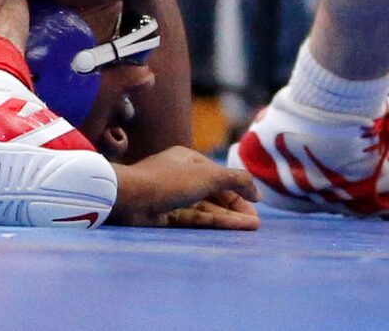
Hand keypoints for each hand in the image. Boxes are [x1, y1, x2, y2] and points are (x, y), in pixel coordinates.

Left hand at [109, 146, 257, 228]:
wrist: (131, 198)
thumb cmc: (170, 180)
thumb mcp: (208, 175)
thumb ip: (234, 179)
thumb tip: (256, 190)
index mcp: (189, 160)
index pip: (219, 174)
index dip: (239, 187)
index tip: (256, 202)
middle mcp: (183, 177)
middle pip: (215, 193)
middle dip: (236, 205)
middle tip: (256, 221)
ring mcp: (175, 199)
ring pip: (208, 208)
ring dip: (230, 216)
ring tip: (253, 226)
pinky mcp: (169, 218)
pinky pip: (198, 219)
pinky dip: (216, 223)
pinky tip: (234, 227)